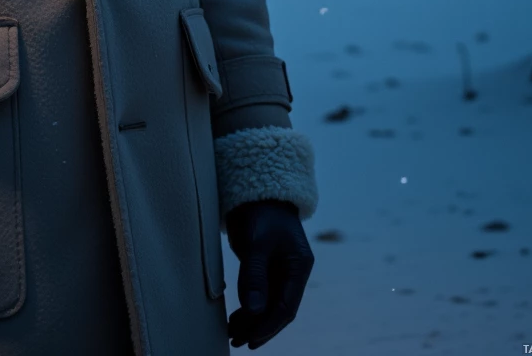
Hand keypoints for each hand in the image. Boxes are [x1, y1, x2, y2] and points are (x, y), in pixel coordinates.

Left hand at [225, 198, 313, 348]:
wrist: (257, 191)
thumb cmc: (262, 212)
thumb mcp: (258, 241)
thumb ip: (255, 275)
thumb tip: (255, 310)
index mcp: (299, 266)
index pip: (286, 306)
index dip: (269, 325)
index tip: (251, 339)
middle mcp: (292, 273)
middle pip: (277, 310)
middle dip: (259, 328)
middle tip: (238, 342)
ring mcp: (279, 271)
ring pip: (267, 305)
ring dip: (251, 321)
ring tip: (233, 334)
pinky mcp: (265, 268)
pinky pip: (259, 295)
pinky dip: (248, 308)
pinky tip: (235, 319)